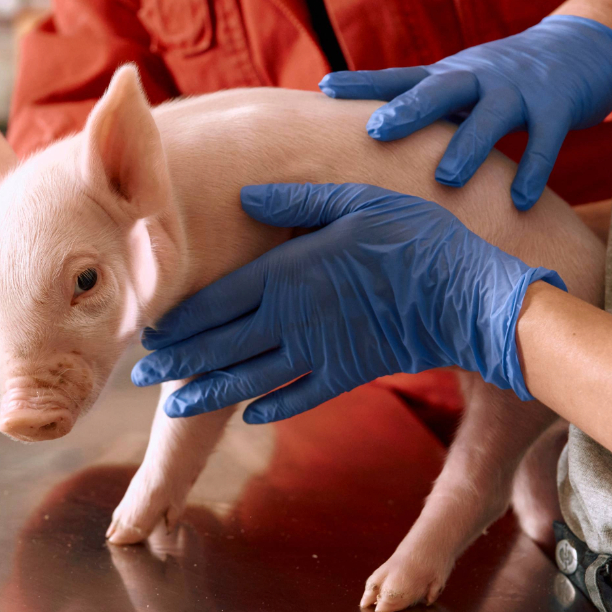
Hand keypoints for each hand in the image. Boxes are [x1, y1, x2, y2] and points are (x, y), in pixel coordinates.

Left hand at [132, 184, 564, 421]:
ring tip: (174, 405)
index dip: (179, 321)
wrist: (472, 298)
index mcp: (287, 274)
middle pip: (221, 346)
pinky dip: (271, 408)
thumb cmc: (415, 239)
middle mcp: (293, 319)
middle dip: (178, 361)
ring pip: (249, 379)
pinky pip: (300, 397)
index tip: (149, 331)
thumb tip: (244, 194)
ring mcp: (320, 352)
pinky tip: (249, 416)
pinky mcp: (349, 374)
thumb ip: (296, 201)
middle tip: (140, 372)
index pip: (216, 302)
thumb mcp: (355, 203)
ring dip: (208, 392)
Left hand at [319, 15, 611, 209]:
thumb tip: (365, 140)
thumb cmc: (504, 78)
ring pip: (492, 116)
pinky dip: (534, 170)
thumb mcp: (460, 87)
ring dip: (469, 146)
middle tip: (377, 131)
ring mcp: (520, 90)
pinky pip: (546, 140)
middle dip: (409, 109)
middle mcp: (480, 78)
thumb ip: (422, 110)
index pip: (400, 78)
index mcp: (449, 76)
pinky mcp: (557, 106)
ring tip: (447, 179)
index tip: (324, 87)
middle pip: (441, 89)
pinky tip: (519, 202)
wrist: (582, 47)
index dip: (363, 82)